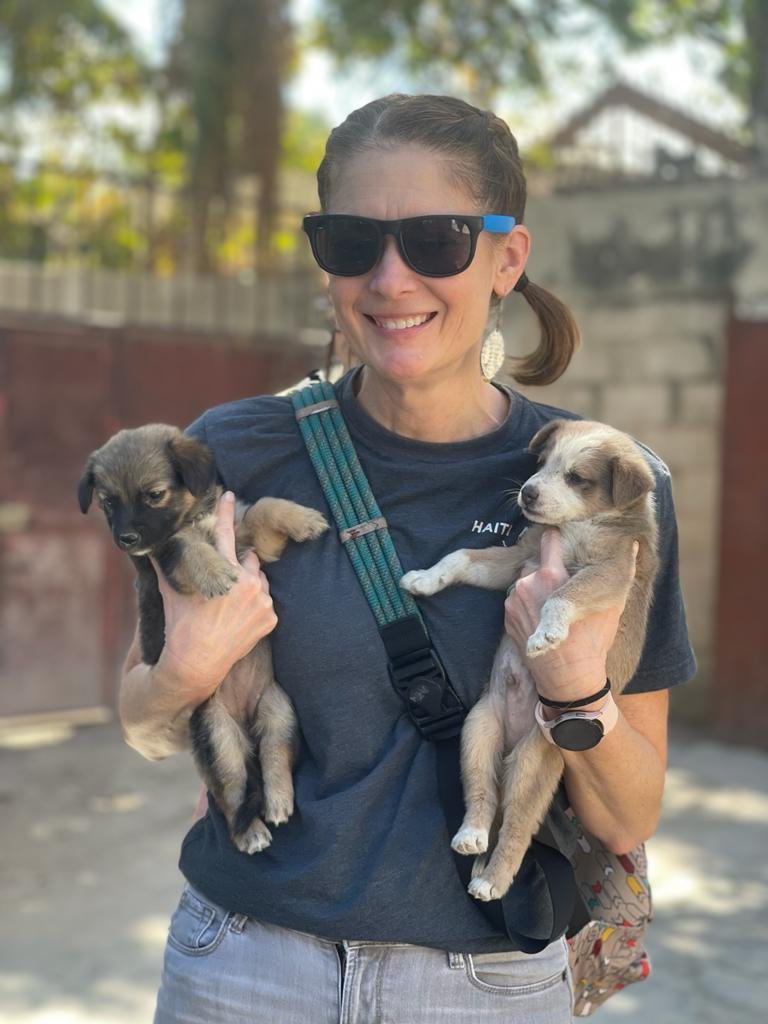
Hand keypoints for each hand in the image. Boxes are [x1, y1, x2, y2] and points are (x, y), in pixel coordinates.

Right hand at [153, 492, 277, 697]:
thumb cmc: (180, 626)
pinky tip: (238, 617)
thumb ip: (164, 564)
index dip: (226, 512)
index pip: (225, 534)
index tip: (229, 495)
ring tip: (229, 603)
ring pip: (259, 579)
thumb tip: (147, 546)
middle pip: (249, 558)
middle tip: (224, 580)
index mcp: (223, 572)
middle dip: (238, 564)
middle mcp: (247, 583)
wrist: (196, 664)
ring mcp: (262, 601)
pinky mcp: (270, 618)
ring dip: (248, 584)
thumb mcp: (171, 592)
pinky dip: (255, 605)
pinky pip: (265, 601)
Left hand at [504, 530, 635, 703]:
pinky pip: (516, 601)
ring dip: (535, 588)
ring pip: (524, 581)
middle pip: (535, 562)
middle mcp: (527, 584)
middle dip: (547, 569)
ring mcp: (513, 601)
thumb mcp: (612, 605)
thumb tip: (634, 544)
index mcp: (552, 576)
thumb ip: (623, 569)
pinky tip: (541, 619)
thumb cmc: (592, 642)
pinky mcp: (506, 617)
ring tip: (552, 607)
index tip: (565, 543)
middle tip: (562, 587)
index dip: (558, 539)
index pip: (549, 539)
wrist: (567, 680)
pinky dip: (527, 605)